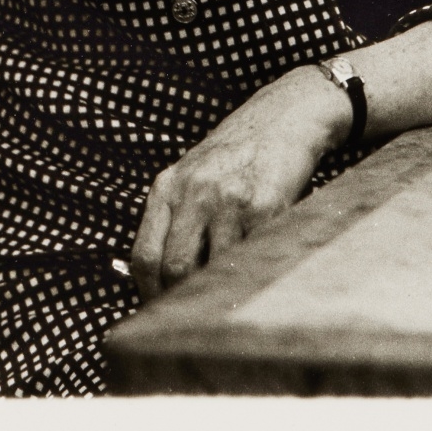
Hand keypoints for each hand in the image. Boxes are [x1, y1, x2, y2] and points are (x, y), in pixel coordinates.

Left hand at [130, 66, 349, 300]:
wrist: (287, 114)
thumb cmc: (239, 152)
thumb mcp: (192, 174)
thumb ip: (175, 216)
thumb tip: (160, 279)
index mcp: (168, 186)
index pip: (144, 256)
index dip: (149, 293)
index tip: (161, 310)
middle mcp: (193, 192)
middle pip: (174, 268)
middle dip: (182, 301)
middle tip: (193, 315)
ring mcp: (228, 199)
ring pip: (212, 269)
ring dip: (218, 291)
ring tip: (226, 297)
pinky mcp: (264, 206)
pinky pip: (249, 256)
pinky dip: (249, 273)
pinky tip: (253, 273)